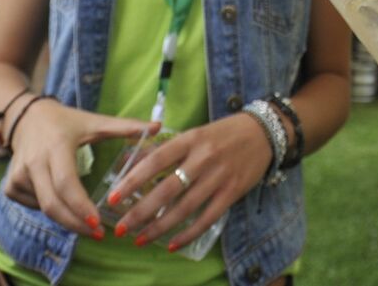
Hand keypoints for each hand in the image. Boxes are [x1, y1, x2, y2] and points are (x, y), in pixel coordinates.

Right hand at [2, 101, 148, 237]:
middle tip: (97, 234)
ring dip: (65, 217)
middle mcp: (34, 163)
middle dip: (75, 224)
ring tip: (84, 217)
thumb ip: (125, 126)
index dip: (81, 207)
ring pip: (44, 208)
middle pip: (53, 205)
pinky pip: (34, 206)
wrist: (25, 117)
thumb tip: (158, 126)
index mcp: (56, 147)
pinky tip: (61, 199)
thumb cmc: (65, 122)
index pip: (66, 183)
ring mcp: (19, 175)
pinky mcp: (11, 186)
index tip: (98, 224)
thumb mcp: (94, 121)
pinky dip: (51, 209)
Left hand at [110, 113, 273, 248]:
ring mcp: (219, 177)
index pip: (155, 160)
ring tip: (140, 239)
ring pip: (185, 208)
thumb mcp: (196, 133)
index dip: (133, 180)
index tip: (113, 197)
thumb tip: (136, 162)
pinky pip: (207, 218)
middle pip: (167, 189)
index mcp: (190, 139)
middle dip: (141, 211)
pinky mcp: (232, 192)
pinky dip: (189, 233)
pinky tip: (173, 244)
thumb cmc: (223, 133)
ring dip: (160, 227)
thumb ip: (170, 149)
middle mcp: (203, 158)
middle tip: (121, 227)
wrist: (264, 132)